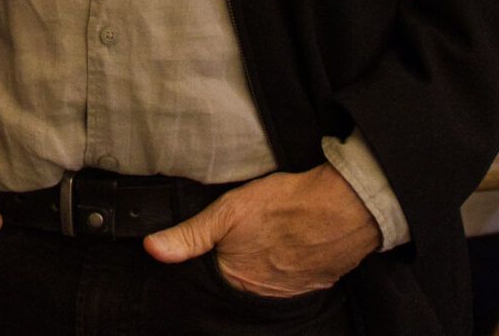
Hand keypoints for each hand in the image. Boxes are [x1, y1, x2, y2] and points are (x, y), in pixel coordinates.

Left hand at [143, 165, 376, 295]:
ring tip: (268, 238)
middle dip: (238, 264)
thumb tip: (152, 248)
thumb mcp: (228, 211)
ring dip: (264, 265)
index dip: (211, 261)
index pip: (212, 280)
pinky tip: (290, 243)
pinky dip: (289, 265)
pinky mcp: (317, 282)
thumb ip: (190, 235)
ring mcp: (292, 291)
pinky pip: (294, 279)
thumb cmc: (286, 204)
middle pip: (240, 283)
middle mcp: (263, 295)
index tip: (216, 245)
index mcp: (237, 280)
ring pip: (267, 282)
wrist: (345, 207)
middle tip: (248, 237)